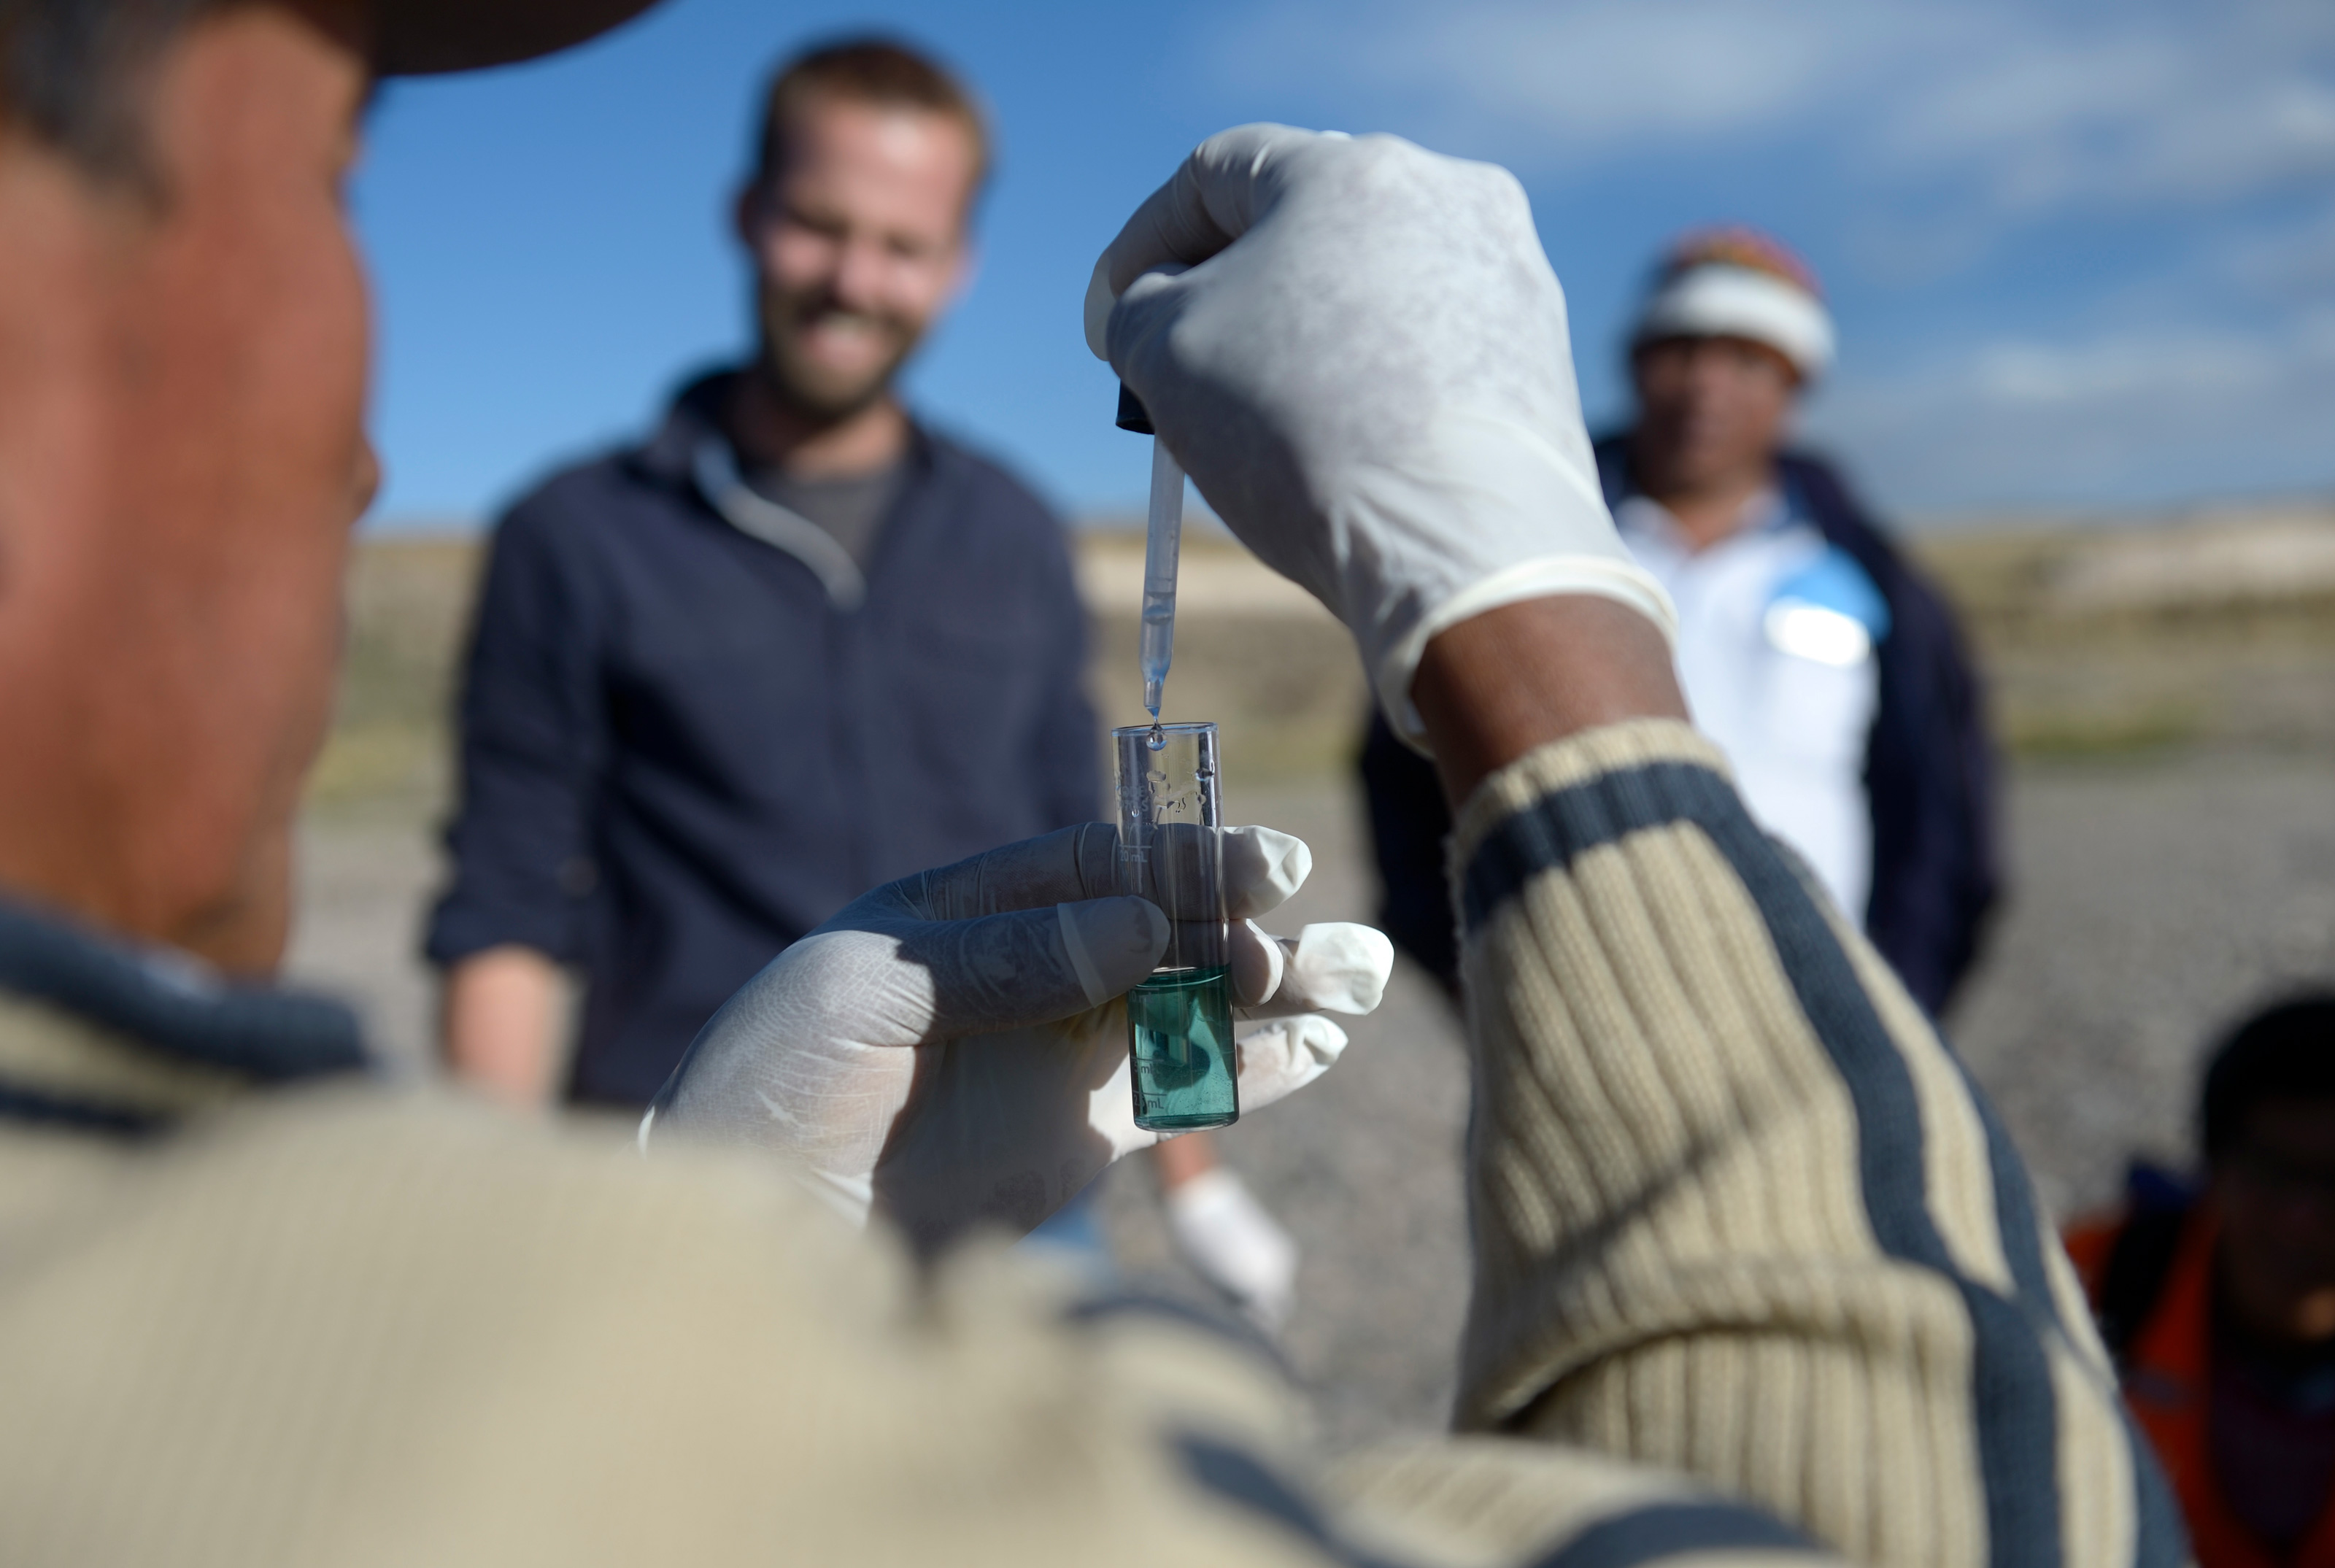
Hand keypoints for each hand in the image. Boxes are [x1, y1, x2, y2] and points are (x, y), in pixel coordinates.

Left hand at [643, 823, 1389, 1254]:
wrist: (752, 1229)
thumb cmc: (774, 1088)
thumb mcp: (862, 997)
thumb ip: (1000, 958)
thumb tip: (1138, 927)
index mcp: (969, 910)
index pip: (1099, 863)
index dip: (1183, 860)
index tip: (1259, 872)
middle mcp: (1030, 967)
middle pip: (1162, 929)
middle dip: (1243, 929)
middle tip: (1307, 944)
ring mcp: (1060, 1052)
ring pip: (1191, 1004)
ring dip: (1273, 991)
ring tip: (1358, 982)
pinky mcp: (1081, 1135)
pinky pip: (1183, 1089)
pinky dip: (1252, 1071)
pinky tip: (1319, 1049)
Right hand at [1085, 124, 1674, 742]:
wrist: (1465, 553)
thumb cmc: (1306, 435)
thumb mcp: (1165, 354)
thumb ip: (1140, 307)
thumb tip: (1156, 305)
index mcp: (1350, 169)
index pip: (1215, 174)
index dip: (1143, 244)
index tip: (1110, 315)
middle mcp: (1447, 197)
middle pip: (1302, 224)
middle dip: (1227, 290)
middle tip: (1177, 365)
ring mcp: (1509, 274)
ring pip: (1370, 288)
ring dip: (1302, 338)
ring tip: (1259, 418)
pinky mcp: (1543, 355)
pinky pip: (1429, 347)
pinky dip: (1372, 381)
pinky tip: (1344, 447)